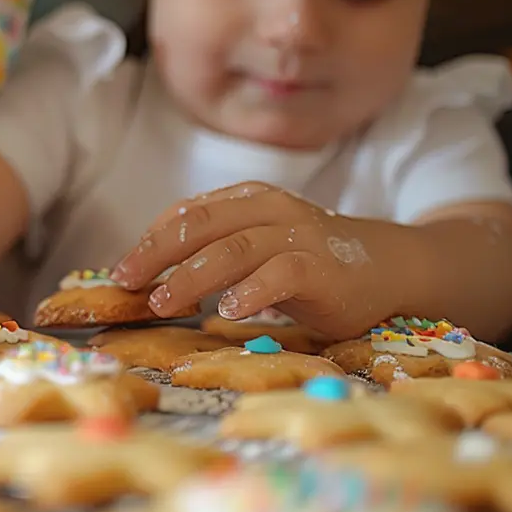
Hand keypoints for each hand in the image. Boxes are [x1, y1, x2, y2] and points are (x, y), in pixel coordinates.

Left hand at [109, 182, 397, 339]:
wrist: (390, 267)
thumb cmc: (310, 263)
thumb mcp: (257, 247)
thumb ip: (214, 251)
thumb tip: (149, 277)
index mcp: (247, 200)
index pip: (187, 214)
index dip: (150, 240)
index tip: (121, 271)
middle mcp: (269, 210)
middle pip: (200, 227)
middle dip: (156, 254)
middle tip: (126, 282)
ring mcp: (297, 236)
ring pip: (232, 249)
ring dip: (191, 277)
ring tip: (162, 302)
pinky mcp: (321, 267)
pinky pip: (280, 274)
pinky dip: (251, 292)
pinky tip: (228, 311)